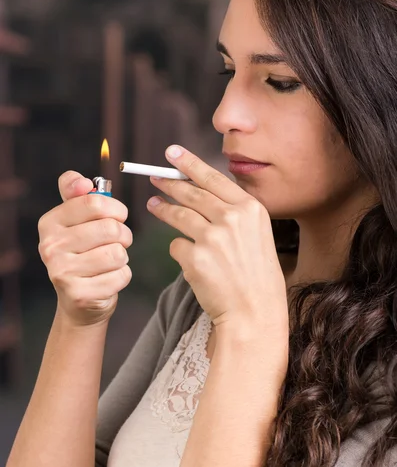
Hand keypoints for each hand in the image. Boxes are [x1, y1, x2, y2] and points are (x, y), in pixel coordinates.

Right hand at [38, 171, 132, 326]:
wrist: (79, 299)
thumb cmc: (83, 251)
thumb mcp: (76, 218)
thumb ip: (77, 193)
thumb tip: (82, 182)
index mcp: (50, 222)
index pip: (94, 202)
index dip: (116, 208)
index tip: (118, 216)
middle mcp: (50, 246)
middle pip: (110, 228)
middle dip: (123, 235)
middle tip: (117, 241)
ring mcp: (62, 272)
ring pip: (118, 253)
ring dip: (122, 256)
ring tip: (110, 260)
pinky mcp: (79, 294)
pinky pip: (121, 275)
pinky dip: (122, 276)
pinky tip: (108, 278)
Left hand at [147, 145, 288, 354]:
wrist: (255, 313)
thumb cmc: (256, 275)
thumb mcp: (257, 234)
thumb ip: (233, 212)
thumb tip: (201, 191)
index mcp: (250, 209)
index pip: (213, 178)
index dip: (190, 164)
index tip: (172, 153)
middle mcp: (232, 219)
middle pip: (191, 193)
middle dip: (169, 182)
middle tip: (154, 176)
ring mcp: (213, 238)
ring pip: (178, 215)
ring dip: (162, 208)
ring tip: (153, 205)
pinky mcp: (195, 258)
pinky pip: (176, 246)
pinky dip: (179, 250)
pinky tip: (189, 258)